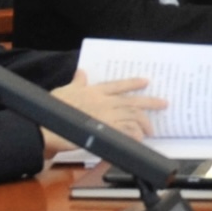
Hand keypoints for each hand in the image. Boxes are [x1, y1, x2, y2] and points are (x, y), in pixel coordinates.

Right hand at [42, 76, 162, 155]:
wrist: (48, 125)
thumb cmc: (53, 109)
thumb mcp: (65, 90)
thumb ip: (77, 82)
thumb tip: (81, 72)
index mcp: (94, 91)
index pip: (119, 85)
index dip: (133, 83)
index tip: (146, 82)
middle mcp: (104, 102)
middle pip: (132, 101)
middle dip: (150, 102)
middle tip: (163, 104)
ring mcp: (106, 116)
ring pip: (132, 116)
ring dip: (143, 123)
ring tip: (151, 129)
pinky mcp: (105, 130)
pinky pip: (126, 132)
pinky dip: (134, 135)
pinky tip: (139, 138)